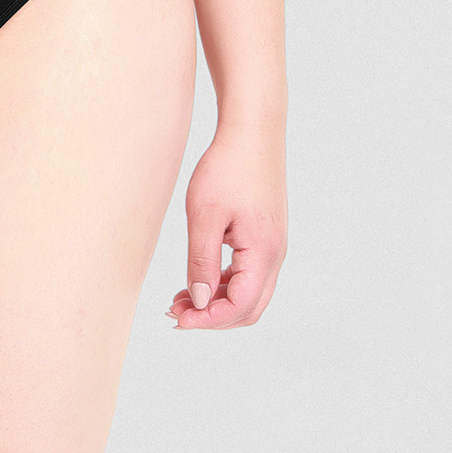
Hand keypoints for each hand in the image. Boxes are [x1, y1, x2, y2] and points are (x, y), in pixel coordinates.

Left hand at [167, 118, 285, 328]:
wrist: (252, 131)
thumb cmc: (227, 168)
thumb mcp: (204, 216)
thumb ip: (201, 262)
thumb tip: (199, 301)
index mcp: (264, 253)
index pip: (239, 307)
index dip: (208, 320)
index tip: (178, 320)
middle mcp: (275, 255)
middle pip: (249, 308)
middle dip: (213, 316)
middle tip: (176, 311)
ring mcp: (273, 245)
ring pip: (249, 292)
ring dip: (217, 300)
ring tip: (180, 297)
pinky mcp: (265, 235)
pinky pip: (248, 273)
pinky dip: (224, 282)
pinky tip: (198, 276)